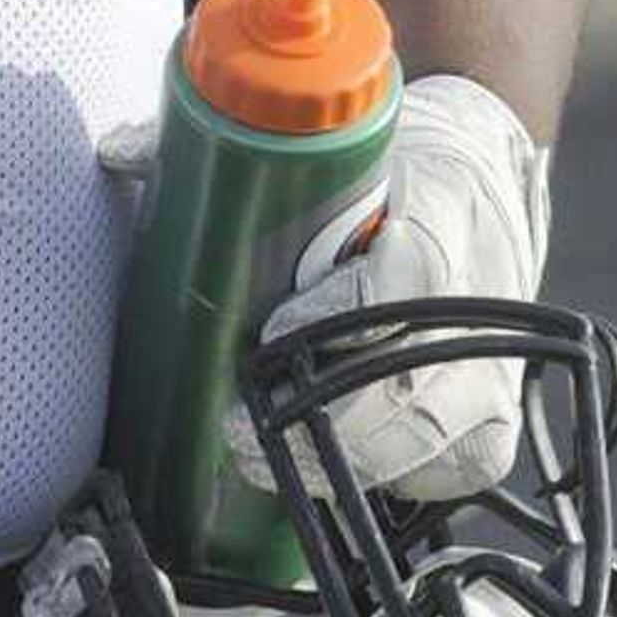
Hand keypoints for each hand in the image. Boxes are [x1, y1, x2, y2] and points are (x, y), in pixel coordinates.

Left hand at [226, 71, 553, 502]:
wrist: (485, 180)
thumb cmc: (390, 167)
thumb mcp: (331, 140)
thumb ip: (227, 146)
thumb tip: (120, 150)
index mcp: (442, 210)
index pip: (407, 271)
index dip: (341, 312)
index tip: (272, 334)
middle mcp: (481, 294)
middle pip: (412, 377)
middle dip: (320, 413)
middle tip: (242, 427)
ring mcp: (495, 362)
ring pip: (430, 436)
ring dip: (341, 458)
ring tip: (266, 458)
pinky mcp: (496, 414)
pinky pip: (448, 468)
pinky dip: (384, 476)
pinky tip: (325, 471)